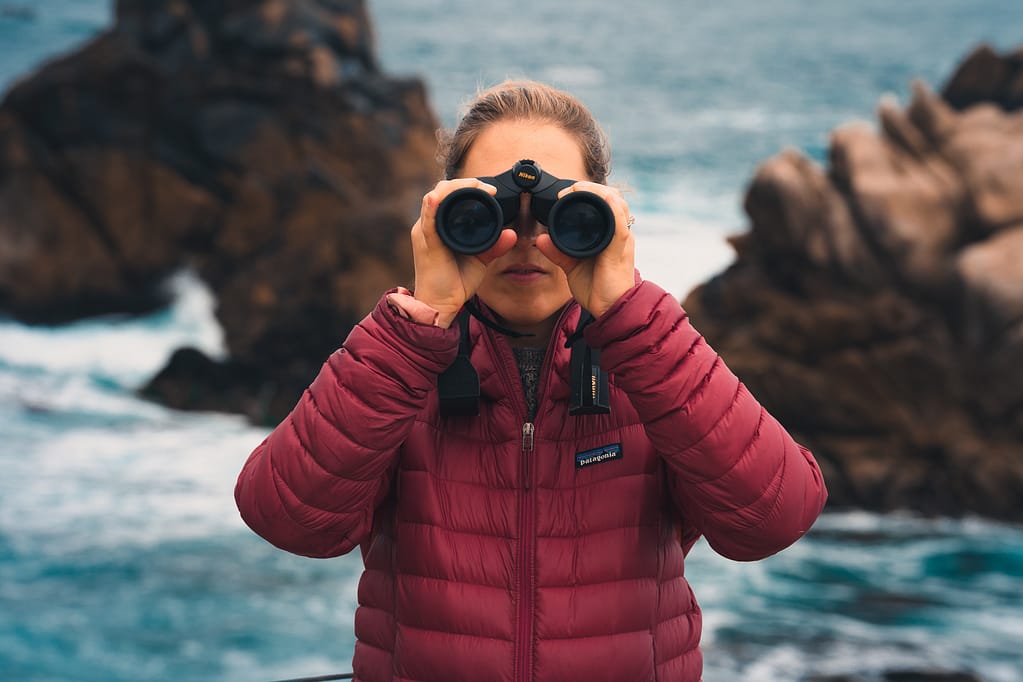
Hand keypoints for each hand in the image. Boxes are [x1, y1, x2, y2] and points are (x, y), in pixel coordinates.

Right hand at [410, 179, 517, 326]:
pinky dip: (431, 207)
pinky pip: (427, 221)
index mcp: (440, 225)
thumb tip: (512, 234)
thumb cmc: (455, 282)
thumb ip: (494, 246)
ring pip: (434, 198)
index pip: (450, 196)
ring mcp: (425, 232)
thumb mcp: (480, 259)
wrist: (441, 305)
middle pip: (441, 191)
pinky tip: (437, 198)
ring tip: (475, 186)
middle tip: (487, 187)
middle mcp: (430, 225)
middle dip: (464, 183)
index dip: (468, 186)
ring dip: (453, 189)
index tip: (491, 190)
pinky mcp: (426, 243)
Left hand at [534, 181, 635, 317]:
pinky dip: (613, 209)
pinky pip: (620, 224)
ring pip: (618, 205)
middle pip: (612, 198)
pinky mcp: (620, 250)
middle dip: (592, 188)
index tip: (565, 193)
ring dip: (599, 192)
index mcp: (609, 235)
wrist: (610, 310)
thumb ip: (558, 252)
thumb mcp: (572, 266)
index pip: (604, 204)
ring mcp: (621, 240)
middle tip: (570, 188)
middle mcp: (618, 234)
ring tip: (580, 188)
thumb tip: (540, 239)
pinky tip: (604, 199)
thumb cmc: (597, 289)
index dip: (588, 192)